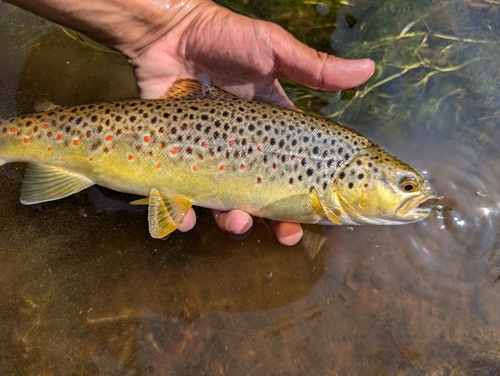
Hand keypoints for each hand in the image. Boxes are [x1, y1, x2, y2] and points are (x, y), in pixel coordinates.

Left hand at [127, 2, 374, 244]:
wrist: (167, 33)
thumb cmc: (224, 38)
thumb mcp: (273, 50)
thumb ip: (314, 68)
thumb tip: (369, 68)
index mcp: (273, 128)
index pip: (298, 168)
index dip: (309, 194)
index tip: (322, 216)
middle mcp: (245, 148)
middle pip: (266, 194)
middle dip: (278, 220)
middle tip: (286, 234)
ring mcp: (210, 156)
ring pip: (226, 201)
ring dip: (234, 220)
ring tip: (236, 220)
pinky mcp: (177, 158)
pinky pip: (179, 194)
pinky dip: (180, 211)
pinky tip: (184, 217)